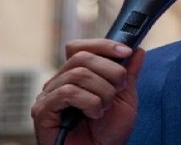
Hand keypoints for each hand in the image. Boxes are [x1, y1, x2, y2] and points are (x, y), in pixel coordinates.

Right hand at [31, 39, 145, 144]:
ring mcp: (49, 96)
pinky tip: (94, 114)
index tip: (126, 51)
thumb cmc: (108, 134)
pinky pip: (67, 92)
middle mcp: (59, 83)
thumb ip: (129, 74)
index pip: (81, 48)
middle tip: (119, 88)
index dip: (103, 45)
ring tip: (105, 108)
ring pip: (77, 74)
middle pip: (82, 57)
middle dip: (109, 71)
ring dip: (101, 91)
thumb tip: (137, 49)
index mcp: (76, 77)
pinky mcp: (42, 111)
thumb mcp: (125, 99)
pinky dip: (89, 102)